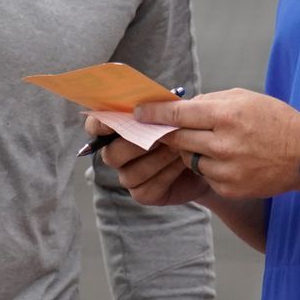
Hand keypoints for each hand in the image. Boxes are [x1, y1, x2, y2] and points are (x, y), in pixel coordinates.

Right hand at [83, 114, 210, 205]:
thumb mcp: (172, 112)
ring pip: (131, 172)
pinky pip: (148, 187)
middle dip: (136, 144)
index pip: (95, 126)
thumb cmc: (183, 127)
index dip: (100, 124)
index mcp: (117, 129)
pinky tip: (182, 162)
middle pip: (111, 154)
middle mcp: (116, 155)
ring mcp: (128, 176)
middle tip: (160, 134)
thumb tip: (147, 105)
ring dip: (157, 157)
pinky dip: (167, 173)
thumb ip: (156, 107)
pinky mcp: (143, 194)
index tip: (113, 121)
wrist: (204, 155)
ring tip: (179, 146)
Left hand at [136, 88, 299, 200]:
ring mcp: (226, 168)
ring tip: (213, 142)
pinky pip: (206, 175)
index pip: (178, 115)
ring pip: (189, 158)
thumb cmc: (274, 119)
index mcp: (226, 115)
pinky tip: (230, 159)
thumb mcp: (244, 98)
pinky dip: (209, 166)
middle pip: (178, 139)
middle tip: (164, 129)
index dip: (153, 114)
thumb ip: (210, 102)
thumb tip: (181, 107)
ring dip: (192, 150)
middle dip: (169, 133)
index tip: (137, 112)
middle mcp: (223, 143)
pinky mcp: (230, 187)